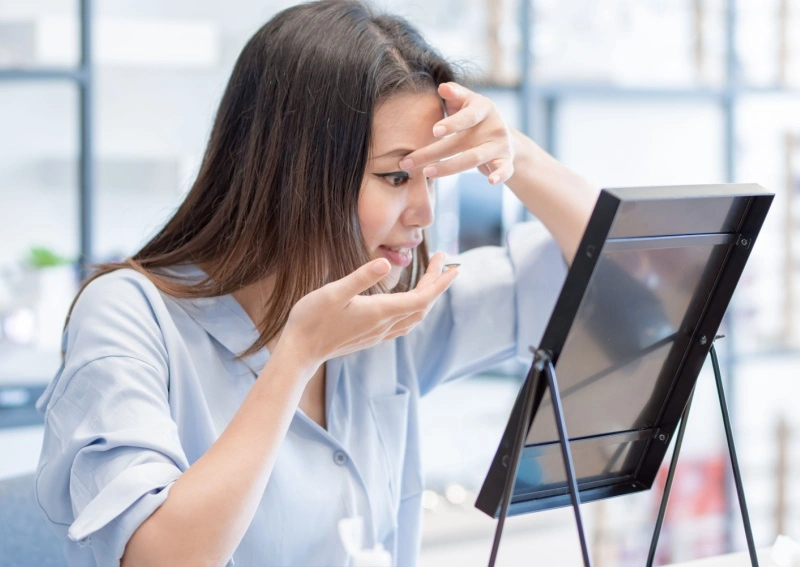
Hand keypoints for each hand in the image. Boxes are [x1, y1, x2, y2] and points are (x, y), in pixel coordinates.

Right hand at [278, 253, 458, 368]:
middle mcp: (384, 325)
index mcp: (380, 312)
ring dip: (428, 298)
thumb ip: (360, 277)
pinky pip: (403, 325)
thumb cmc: (312, 319)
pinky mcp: (371, 338)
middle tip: (445, 263)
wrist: (299, 352)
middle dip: (437, 285)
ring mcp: (378, 334)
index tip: (452, 265)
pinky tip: (409, 304)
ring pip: (414, 317)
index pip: (421, 298)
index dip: (439, 282)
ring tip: (433, 281)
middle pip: (422, 306)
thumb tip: (386, 262)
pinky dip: (414, 310)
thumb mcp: (333, 292)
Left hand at [399, 82, 514, 184]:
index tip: (434, 131)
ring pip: (474, 159)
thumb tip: (442, 87)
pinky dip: (499, 175)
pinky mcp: (506, 161)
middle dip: (433, 153)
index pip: (468, 116)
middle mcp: (494, 125)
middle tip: (409, 162)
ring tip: (427, 173)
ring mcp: (500, 144)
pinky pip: (504, 170)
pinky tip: (491, 181)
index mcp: (483, 108)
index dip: (452, 123)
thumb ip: (454, 94)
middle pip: (461, 142)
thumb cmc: (474, 117)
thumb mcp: (466, 102)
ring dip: (449, 168)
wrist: (503, 136)